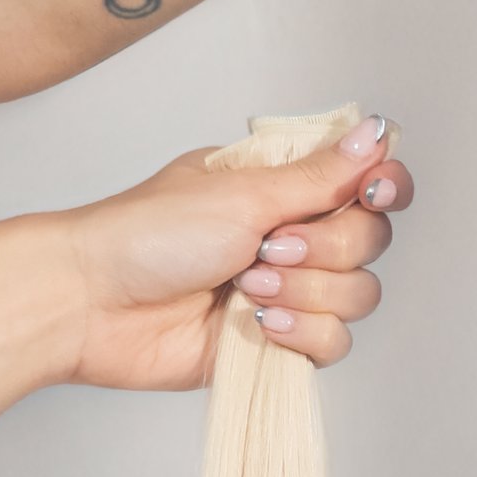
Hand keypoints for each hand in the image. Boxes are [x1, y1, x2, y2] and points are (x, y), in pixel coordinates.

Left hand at [42, 116, 413, 391]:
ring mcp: (287, 290)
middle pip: (370, 240)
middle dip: (327, 247)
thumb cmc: (147, 236)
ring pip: (358, 295)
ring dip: (308, 291)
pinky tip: (258, 323)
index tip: (372, 191)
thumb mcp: (243, 193)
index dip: (383, 187)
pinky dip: (302, 333)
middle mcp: (291, 234)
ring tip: (249, 287)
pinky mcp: (277, 342)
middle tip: (270, 246)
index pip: (366, 180)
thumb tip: (378, 133)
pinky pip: (333, 343)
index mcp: (282, 186)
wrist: (93, 304)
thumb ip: (321, 176)